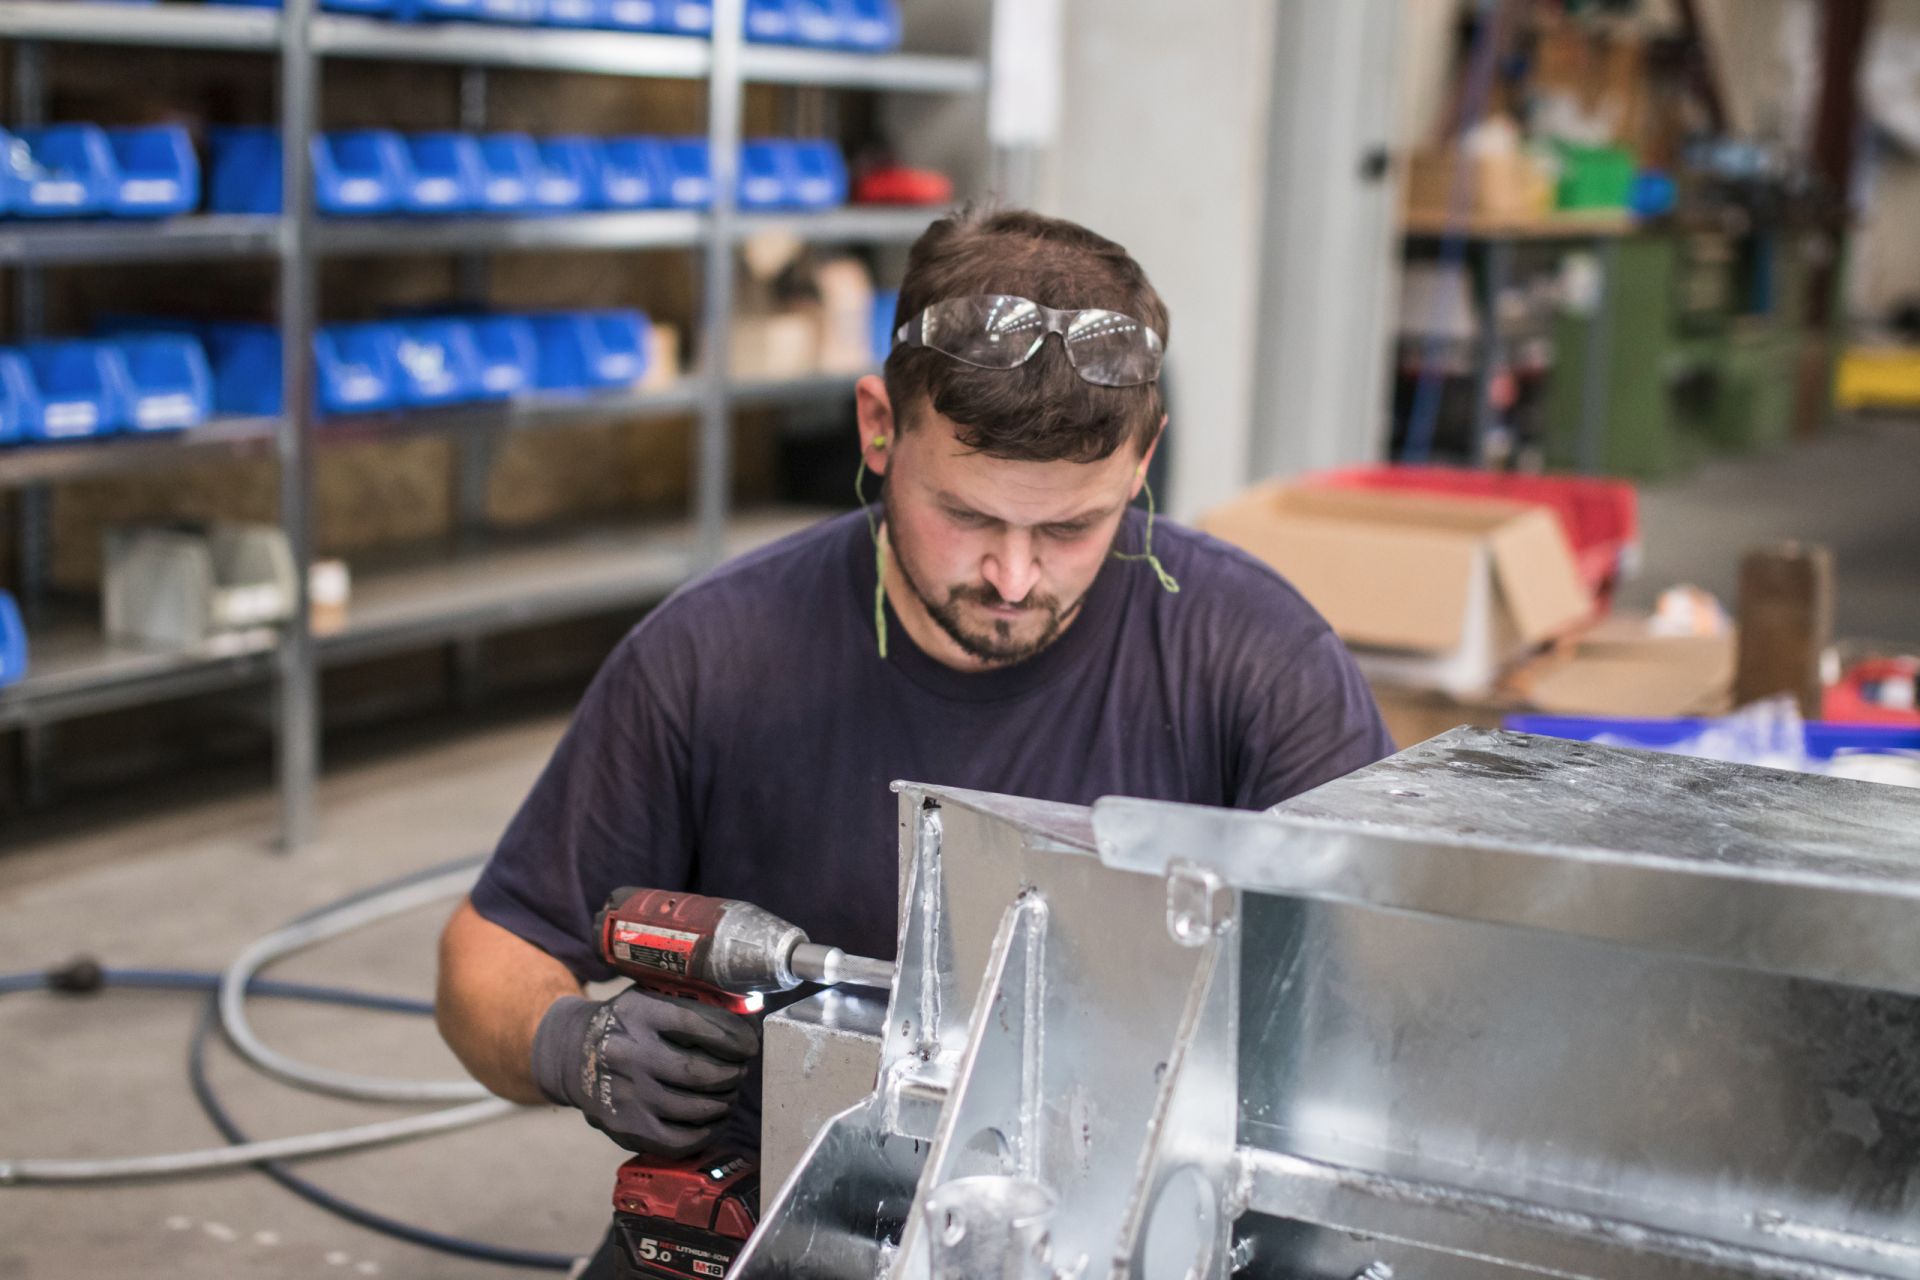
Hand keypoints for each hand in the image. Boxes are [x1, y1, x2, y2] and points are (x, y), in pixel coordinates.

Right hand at [530, 987, 759, 1156]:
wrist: (573, 1055)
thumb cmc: (628, 1025)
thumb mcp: (651, 999)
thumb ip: (694, 1004)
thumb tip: (749, 1019)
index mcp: (638, 1014)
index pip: (696, 1025)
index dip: (733, 1038)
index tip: (749, 1045)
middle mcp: (628, 1054)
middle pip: (698, 1072)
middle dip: (731, 1074)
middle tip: (741, 1072)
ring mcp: (625, 1095)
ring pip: (693, 1108)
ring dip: (724, 1102)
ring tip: (729, 1094)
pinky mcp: (625, 1128)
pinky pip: (679, 1140)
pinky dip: (707, 1132)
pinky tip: (715, 1119)